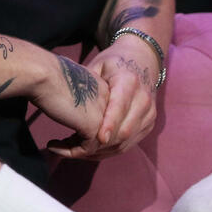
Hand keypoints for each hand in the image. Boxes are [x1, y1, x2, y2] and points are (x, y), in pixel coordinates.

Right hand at [32, 54, 110, 159]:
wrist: (42, 74)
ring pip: (95, 143)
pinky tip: (52, 146)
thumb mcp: (67, 85)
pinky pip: (86, 149)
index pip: (100, 115)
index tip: (66, 132)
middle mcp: (107, 100)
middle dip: (82, 142)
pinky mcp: (93, 127)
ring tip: (54, 147)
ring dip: (74, 149)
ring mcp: (103, 114)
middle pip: (101, 130)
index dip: (83, 127)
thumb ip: (75, 98)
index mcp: (101, 88)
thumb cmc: (46, 75)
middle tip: (62, 145)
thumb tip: (68, 109)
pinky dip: (69, 152)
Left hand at [80, 36, 157, 157]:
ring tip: (72, 152)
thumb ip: (86, 83)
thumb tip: (63, 97)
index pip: (120, 106)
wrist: (142, 60)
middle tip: (68, 149)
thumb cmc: (114, 62)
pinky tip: (88, 150)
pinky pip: (128, 145)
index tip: (99, 137)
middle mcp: (143, 100)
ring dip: (99, 152)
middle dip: (97, 145)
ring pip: (125, 142)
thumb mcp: (98, 65)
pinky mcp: (148, 124)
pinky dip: (107, 151)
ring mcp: (148, 114)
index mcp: (129, 81)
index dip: (110, 123)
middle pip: (124, 130)